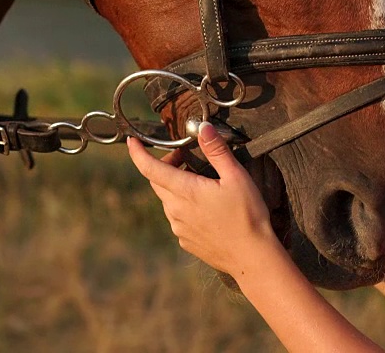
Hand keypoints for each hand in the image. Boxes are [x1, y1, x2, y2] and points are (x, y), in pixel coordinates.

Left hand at [126, 122, 278, 275]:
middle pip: (157, 182)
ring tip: (201, 183)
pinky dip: (184, 206)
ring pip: (167, 200)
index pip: (150, 169)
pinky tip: (206, 207)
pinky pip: (177, 218)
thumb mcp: (236, 177)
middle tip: (185, 158)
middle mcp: (175, 210)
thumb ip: (217, 151)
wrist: (252, 257)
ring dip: (176, 187)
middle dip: (165, 166)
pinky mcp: (185, 241)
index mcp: (185, 191)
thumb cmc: (247, 215)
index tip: (132, 141)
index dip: (137, 153)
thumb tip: (203, 128)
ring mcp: (179, 228)